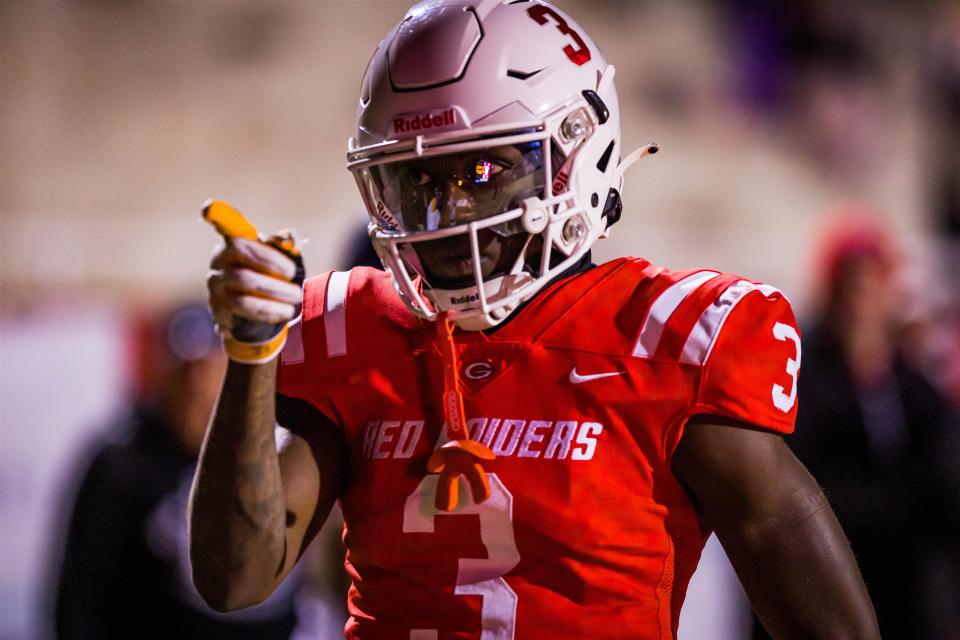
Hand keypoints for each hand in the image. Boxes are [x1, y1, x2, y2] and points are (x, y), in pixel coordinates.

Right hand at [204, 201, 303, 363]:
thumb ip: (286, 248)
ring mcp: (216, 284)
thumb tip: (288, 239)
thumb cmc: (272, 282)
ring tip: (296, 297)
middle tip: (295, 275)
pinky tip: (284, 312)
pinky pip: (243, 306)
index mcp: (236, 242)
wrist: (259, 319)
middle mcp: (220, 259)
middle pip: (241, 251)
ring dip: (276, 289)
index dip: (218, 214)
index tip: (208, 208)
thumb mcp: (284, 262)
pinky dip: (269, 308)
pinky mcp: (218, 308)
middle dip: (273, 262)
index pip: (225, 224)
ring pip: (244, 280)